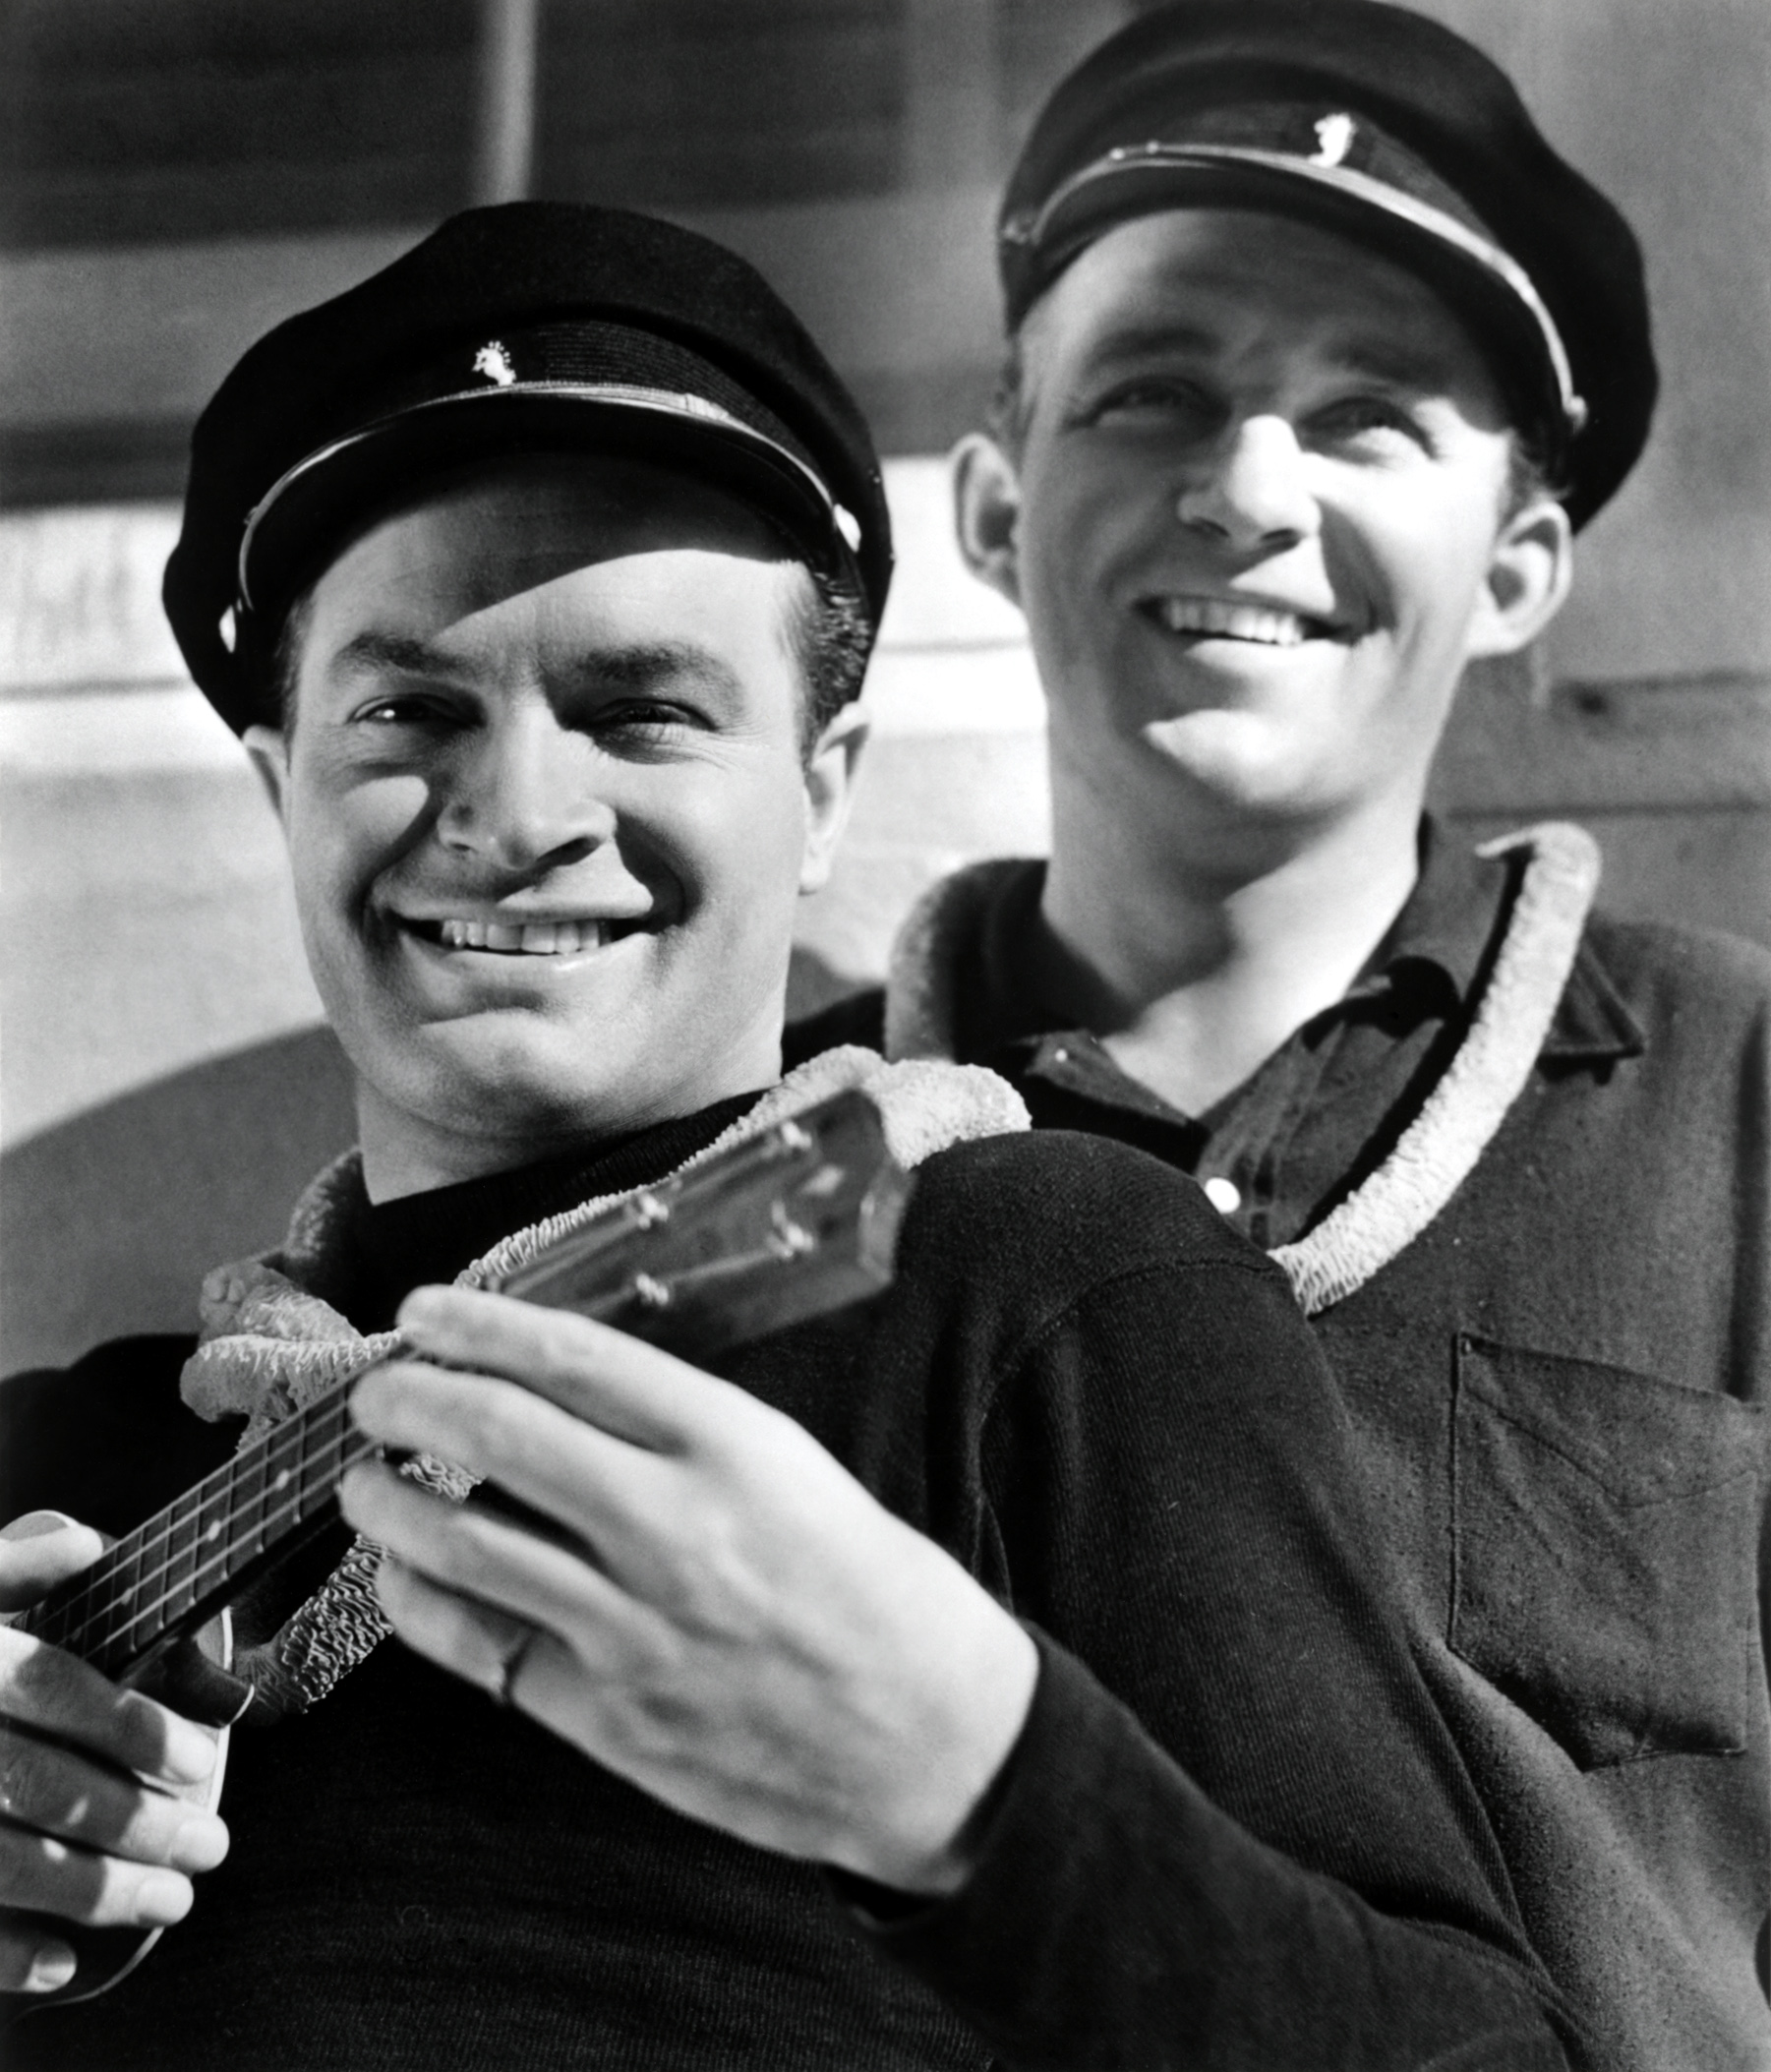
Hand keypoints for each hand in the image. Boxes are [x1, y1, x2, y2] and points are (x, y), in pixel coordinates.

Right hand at [0, 1513, 228, 1994]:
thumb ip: (15, 1567)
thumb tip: (87, 1545)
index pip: (49, 1684)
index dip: (130, 1723)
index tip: (201, 1758)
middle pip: (37, 1785)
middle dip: (135, 1822)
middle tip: (210, 1846)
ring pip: (2, 1862)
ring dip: (94, 1891)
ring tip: (170, 1900)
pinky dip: (3, 1953)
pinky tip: (62, 1962)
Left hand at [342, 1285, 1037, 1896]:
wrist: (927, 1735)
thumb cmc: (866, 1585)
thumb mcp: (789, 1466)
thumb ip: (677, 1431)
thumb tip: (550, 1392)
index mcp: (731, 1445)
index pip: (573, 1357)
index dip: (480, 1324)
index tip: (425, 1310)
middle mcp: (672, 1526)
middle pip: (497, 1434)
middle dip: (407, 1398)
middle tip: (375, 1391)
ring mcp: (632, 1627)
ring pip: (461, 1543)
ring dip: (385, 1500)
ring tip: (362, 1479)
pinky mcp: (607, 1715)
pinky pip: (477, 1645)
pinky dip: (418, 1602)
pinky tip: (401, 1578)